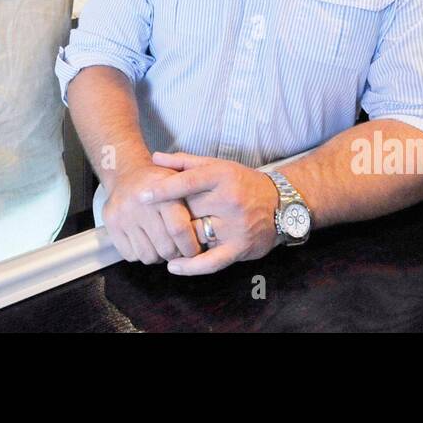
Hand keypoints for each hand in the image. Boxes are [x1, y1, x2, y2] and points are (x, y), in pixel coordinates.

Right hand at [103, 164, 202, 264]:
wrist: (126, 173)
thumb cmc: (160, 182)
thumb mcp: (180, 182)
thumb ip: (195, 203)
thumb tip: (206, 233)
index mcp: (162, 193)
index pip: (179, 229)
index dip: (190, 246)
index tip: (194, 250)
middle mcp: (140, 204)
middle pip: (165, 247)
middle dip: (176, 254)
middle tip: (179, 249)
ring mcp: (123, 215)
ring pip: (148, 256)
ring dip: (158, 256)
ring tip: (162, 245)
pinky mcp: (111, 225)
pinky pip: (130, 255)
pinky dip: (141, 254)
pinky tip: (147, 242)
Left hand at [145, 152, 280, 275]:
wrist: (280, 204)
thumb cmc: (242, 183)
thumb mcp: (217, 166)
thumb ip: (185, 162)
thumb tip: (155, 157)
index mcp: (222, 176)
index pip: (188, 182)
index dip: (163, 190)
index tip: (141, 196)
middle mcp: (229, 200)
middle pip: (189, 211)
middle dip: (171, 216)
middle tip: (153, 220)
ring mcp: (235, 226)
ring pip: (196, 235)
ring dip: (178, 239)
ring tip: (161, 240)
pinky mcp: (239, 247)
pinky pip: (211, 261)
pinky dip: (191, 266)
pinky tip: (173, 266)